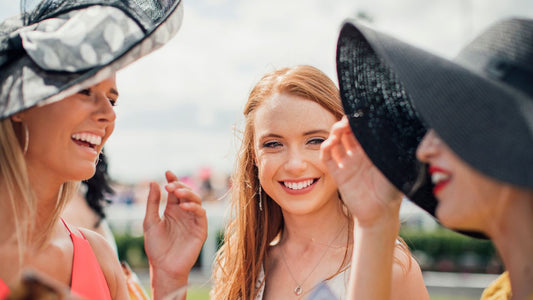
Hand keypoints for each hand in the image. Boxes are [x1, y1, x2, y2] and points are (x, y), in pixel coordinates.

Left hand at [143, 171, 207, 297]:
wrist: (164, 267)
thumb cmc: (156, 247)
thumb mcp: (150, 222)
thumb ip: (152, 203)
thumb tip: (153, 182)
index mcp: (172, 210)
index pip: (175, 191)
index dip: (173, 180)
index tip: (167, 173)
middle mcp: (184, 213)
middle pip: (186, 193)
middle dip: (179, 186)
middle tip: (170, 186)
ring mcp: (193, 220)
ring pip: (196, 200)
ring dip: (188, 194)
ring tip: (177, 193)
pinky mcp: (200, 229)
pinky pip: (201, 214)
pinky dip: (194, 207)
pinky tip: (184, 206)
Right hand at [320, 117, 401, 226]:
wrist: (381, 214)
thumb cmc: (393, 191)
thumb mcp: (395, 167)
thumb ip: (393, 151)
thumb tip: (396, 131)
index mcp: (373, 151)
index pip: (363, 130)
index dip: (359, 121)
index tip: (359, 114)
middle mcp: (359, 155)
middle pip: (347, 133)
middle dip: (346, 124)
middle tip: (347, 121)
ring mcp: (347, 163)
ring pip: (336, 142)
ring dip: (335, 133)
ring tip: (338, 130)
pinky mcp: (338, 174)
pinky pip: (328, 158)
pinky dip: (326, 148)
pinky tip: (330, 143)